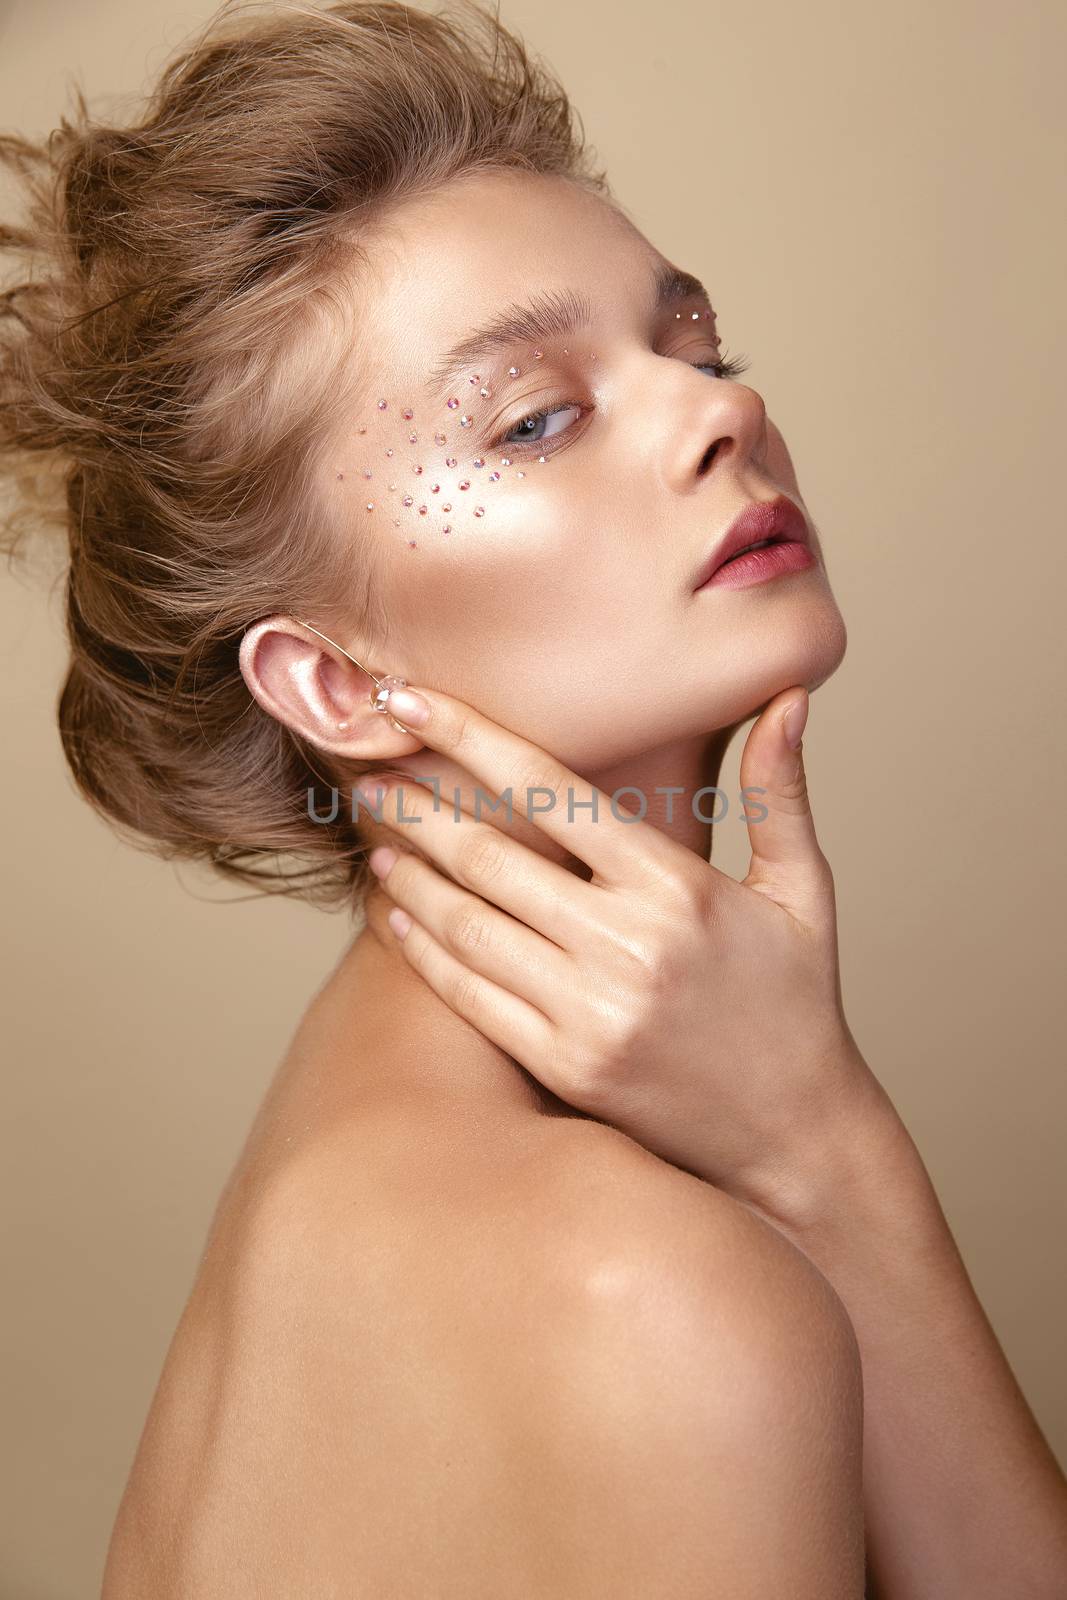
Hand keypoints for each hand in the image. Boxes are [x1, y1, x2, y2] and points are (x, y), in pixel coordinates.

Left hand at [357, 682, 883, 1212]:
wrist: (794, 1134)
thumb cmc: (795, 1001)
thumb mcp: (804, 890)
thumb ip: (780, 793)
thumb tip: (788, 695)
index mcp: (678, 887)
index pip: (552, 791)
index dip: (469, 737)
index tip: (410, 699)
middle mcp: (627, 946)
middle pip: (491, 858)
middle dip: (417, 808)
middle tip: (369, 775)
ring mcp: (590, 1013)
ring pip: (469, 926)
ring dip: (412, 877)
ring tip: (377, 839)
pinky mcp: (565, 1067)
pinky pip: (473, 998)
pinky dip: (425, 954)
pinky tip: (397, 917)